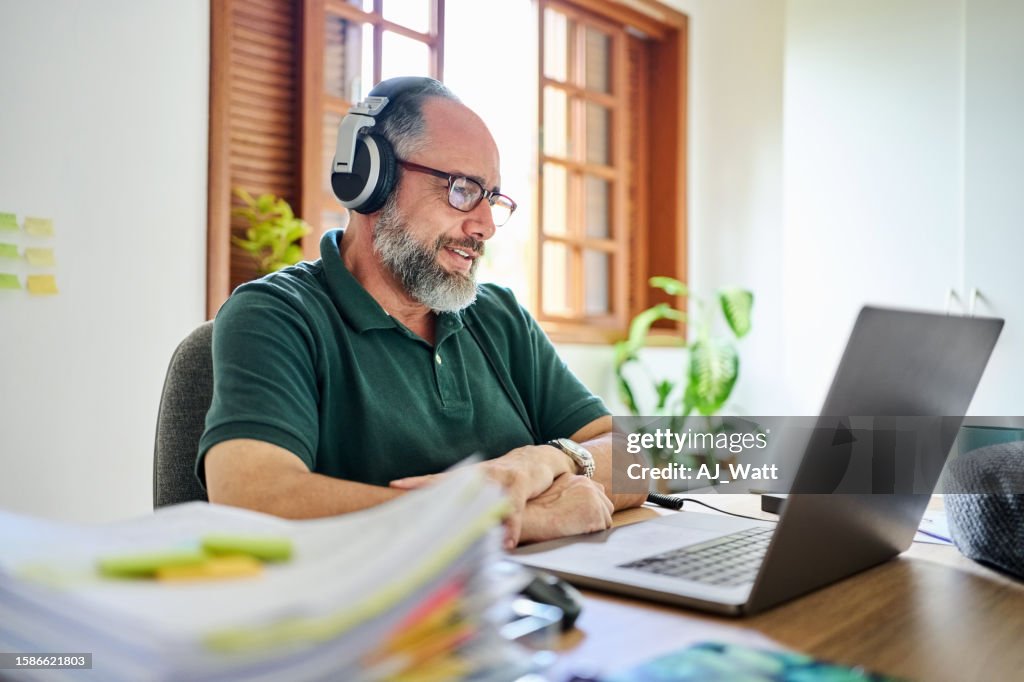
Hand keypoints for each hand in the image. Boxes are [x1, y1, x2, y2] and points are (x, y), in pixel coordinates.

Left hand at [390, 445, 572, 548]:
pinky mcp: (519, 484)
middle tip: (412, 502)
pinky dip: (511, 527)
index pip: (438, 478)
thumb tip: (440, 519)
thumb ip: (465, 499)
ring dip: (471, 515)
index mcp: (469, 475)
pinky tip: (507, 542)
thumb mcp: (483, 485)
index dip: (417, 482)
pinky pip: (514, 508)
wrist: (536, 460)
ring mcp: (500, 477)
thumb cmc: (505, 478)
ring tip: (458, 531)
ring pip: (482, 496)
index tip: (395, 486)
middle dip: (432, 491)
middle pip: (452, 482)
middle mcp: (481, 473)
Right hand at [519, 473, 613, 544]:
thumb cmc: (530, 513)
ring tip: (575, 532)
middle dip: (596, 517)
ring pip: (605, 519)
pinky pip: (602, 530)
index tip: (582, 517)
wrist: (528, 519)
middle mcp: (586, 483)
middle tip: (580, 528)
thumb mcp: (548, 495)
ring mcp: (592, 497)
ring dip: (594, 527)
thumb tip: (573, 509)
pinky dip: (592, 536)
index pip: (595, 493)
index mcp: (574, 478)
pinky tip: (576, 535)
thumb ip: (565, 496)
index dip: (590, 508)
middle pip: (605, 505)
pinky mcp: (595, 513)